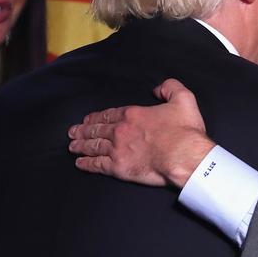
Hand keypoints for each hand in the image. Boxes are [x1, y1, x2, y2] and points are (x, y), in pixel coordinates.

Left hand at [68, 78, 214, 187]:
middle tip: (72, 132)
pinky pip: (97, 166)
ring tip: (72, 146)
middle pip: (96, 130)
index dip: (96, 117)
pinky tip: (80, 164)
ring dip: (81, 145)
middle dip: (82, 130)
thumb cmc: (185, 132)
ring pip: (93, 147)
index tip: (88, 119)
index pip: (109, 115)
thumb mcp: (184, 99)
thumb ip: (170, 88)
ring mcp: (117, 150)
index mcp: (133, 115)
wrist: (184, 157)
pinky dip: (87, 164)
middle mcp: (120, 131)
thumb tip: (157, 88)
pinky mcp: (119, 168)